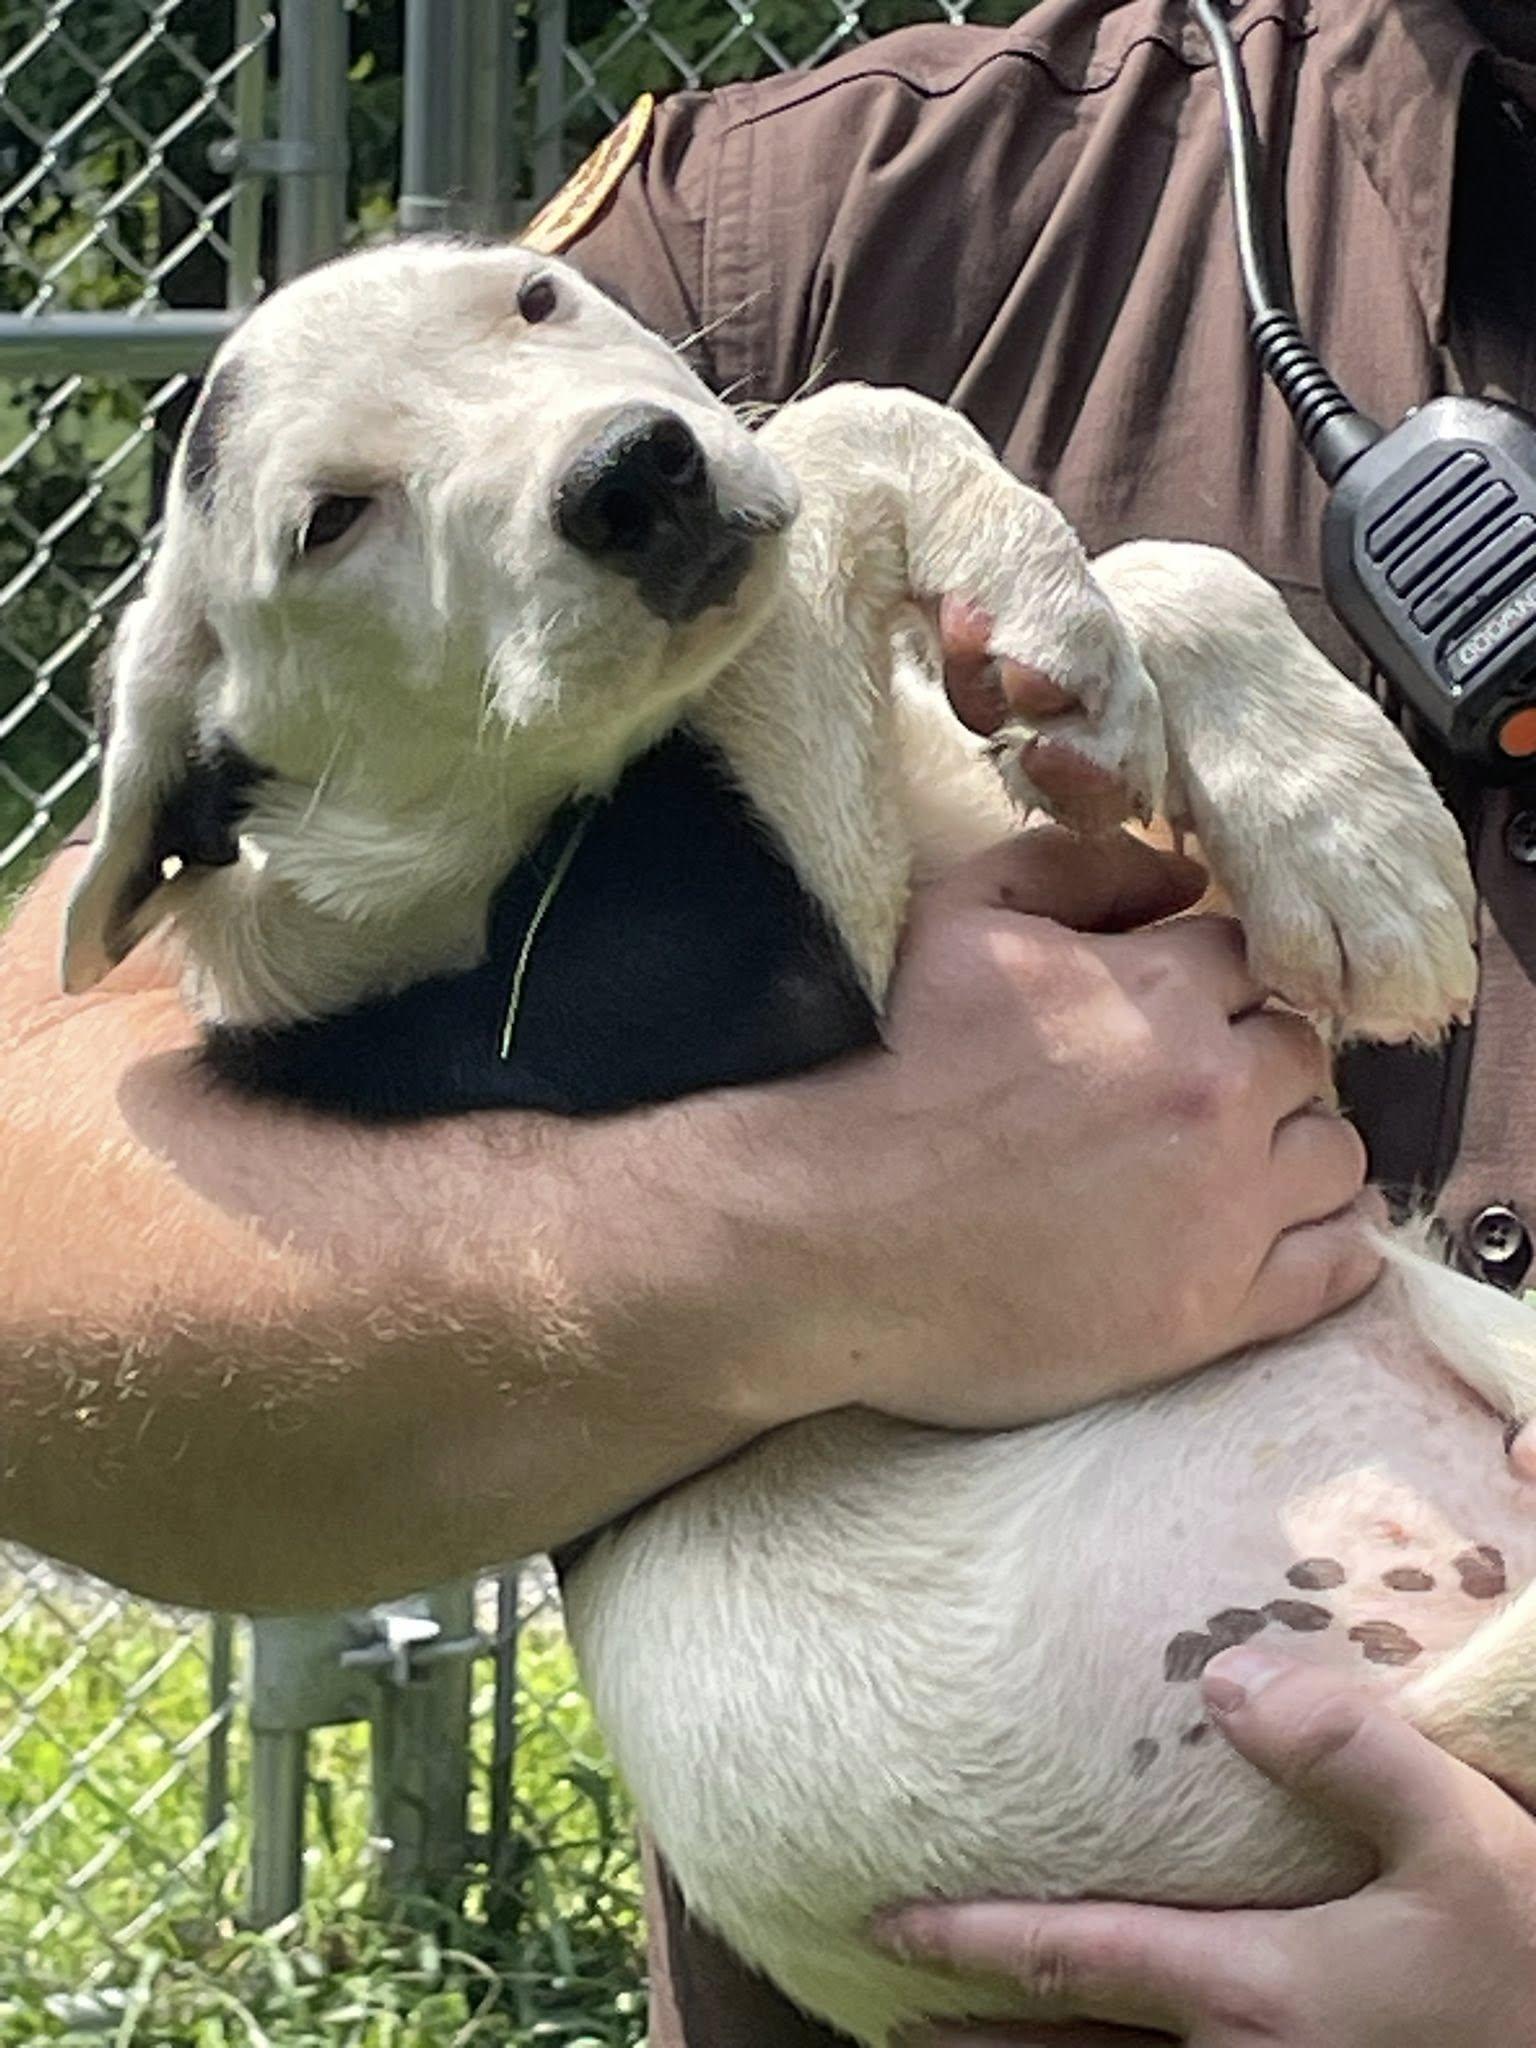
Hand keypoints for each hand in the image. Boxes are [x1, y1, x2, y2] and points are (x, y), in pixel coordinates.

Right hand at [752, 826, 1377, 1431]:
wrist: (825, 1233)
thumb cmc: (880, 1071)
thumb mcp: (956, 918)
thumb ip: (1076, 867)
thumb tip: (1180, 873)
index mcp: (1161, 992)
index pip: (1249, 962)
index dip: (1211, 987)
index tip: (1171, 1022)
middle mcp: (1214, 1093)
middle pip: (1303, 1055)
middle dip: (1253, 1063)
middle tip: (1189, 1097)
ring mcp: (1224, 1209)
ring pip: (1333, 1152)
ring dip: (1293, 1146)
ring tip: (1229, 1165)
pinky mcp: (1214, 1310)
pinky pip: (1337, 1266)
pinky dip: (1332, 1242)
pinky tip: (1295, 1232)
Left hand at [875, 1647, 1535, 2045]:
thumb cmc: (1527, 1975)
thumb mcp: (1464, 1845)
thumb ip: (1351, 1753)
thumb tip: (1231, 1680)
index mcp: (1251, 1994)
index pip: (1074, 1958)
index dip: (972, 1941)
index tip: (885, 1929)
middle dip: (974, 2030)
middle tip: (888, 2011)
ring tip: (954, 2046)